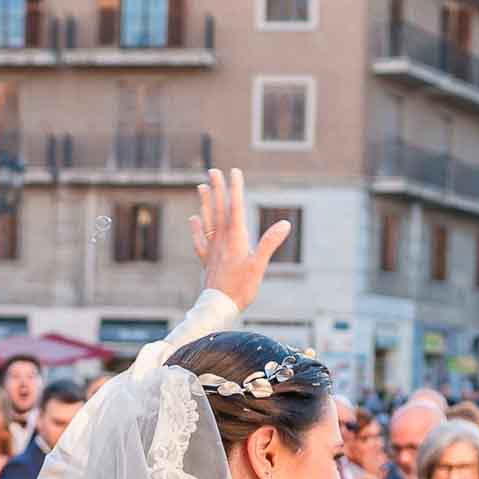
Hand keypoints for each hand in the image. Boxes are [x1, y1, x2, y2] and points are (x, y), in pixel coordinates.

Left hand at [189, 169, 290, 311]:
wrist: (218, 307)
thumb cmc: (240, 288)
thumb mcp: (259, 266)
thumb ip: (270, 243)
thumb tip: (285, 223)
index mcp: (235, 238)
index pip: (235, 207)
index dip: (235, 188)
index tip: (234, 172)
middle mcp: (221, 240)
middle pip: (218, 209)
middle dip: (217, 189)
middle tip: (213, 170)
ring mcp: (212, 249)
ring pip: (207, 220)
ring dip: (205, 203)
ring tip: (201, 187)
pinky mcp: (206, 260)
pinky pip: (199, 240)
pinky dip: (196, 228)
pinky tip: (193, 219)